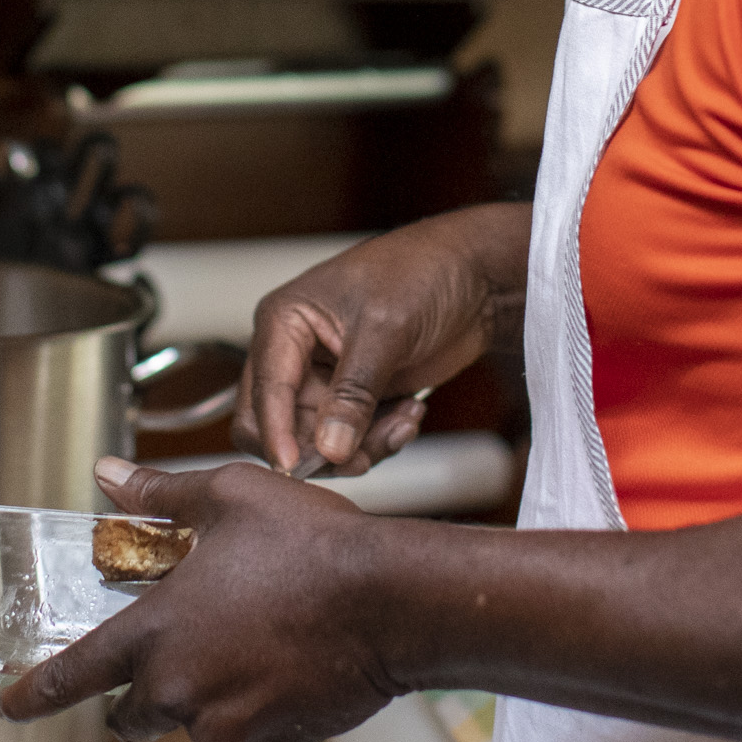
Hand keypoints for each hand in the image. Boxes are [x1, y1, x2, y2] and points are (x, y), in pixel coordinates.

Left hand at [0, 458, 397, 741]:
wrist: (390, 601)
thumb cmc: (311, 544)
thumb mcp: (228, 498)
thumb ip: (158, 494)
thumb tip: (107, 476)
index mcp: (156, 630)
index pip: (73, 674)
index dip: (34, 694)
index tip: (9, 707)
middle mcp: (179, 687)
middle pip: (130, 713)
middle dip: (142, 691)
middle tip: (182, 648)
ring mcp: (222, 721)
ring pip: (190, 719)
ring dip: (202, 692)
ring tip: (253, 640)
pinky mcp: (264, 741)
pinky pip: (237, 731)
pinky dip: (246, 706)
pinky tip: (282, 662)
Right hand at [235, 203, 526, 476]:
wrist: (475, 279)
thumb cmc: (423, 273)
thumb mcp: (384, 330)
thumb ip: (354, 393)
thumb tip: (329, 448)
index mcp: (284, 321)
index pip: (265, 390)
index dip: (276, 432)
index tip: (294, 467)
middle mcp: (295, 353)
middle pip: (281, 426)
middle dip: (322, 448)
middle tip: (363, 455)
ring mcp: (326, 378)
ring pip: (319, 442)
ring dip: (363, 444)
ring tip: (403, 420)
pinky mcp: (356, 398)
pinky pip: (352, 441)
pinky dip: (380, 439)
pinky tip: (409, 413)